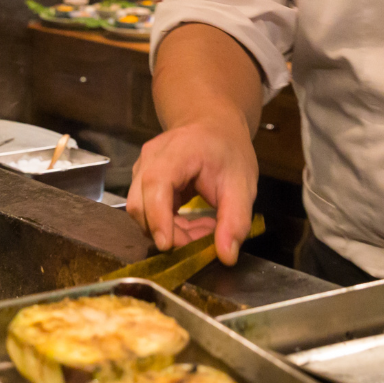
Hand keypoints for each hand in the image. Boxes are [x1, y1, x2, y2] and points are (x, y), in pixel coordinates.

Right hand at [127, 120, 257, 260]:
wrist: (213, 126)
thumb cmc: (228, 150)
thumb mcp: (242, 185)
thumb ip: (235, 221)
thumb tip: (226, 256)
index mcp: (177, 151)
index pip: (156, 184)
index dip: (158, 217)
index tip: (169, 245)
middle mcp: (151, 158)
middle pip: (140, 203)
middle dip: (167, 232)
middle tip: (201, 241)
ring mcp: (142, 168)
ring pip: (141, 211)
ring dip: (168, 230)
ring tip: (201, 230)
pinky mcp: (142, 181)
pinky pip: (147, 210)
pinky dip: (167, 224)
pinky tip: (191, 223)